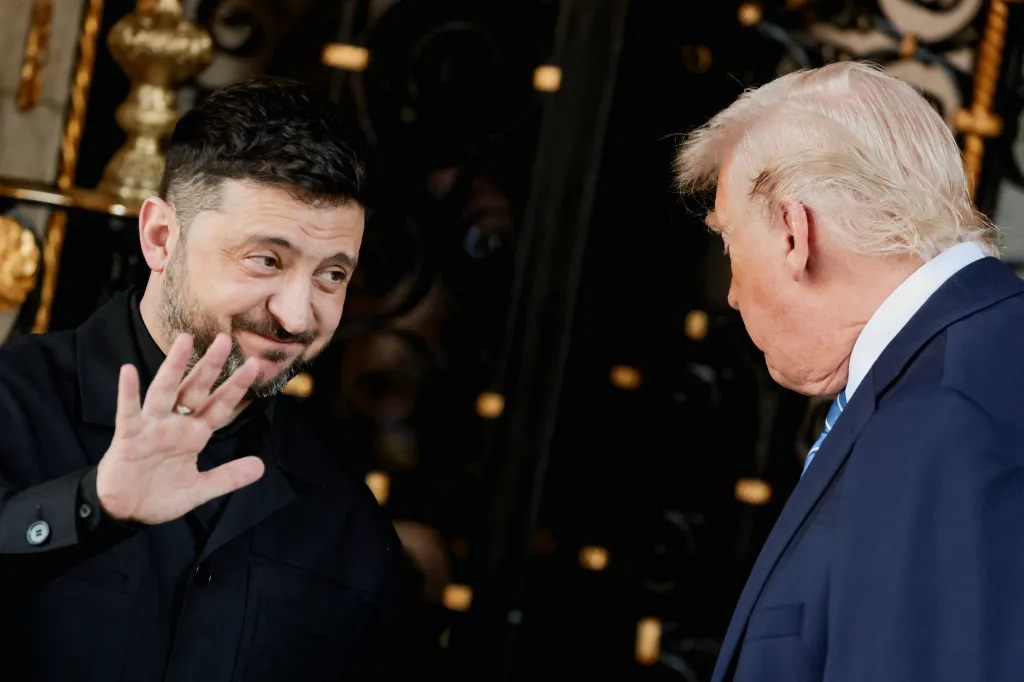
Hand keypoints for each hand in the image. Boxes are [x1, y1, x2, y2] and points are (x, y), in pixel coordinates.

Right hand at [96, 332, 264, 524]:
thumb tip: (261, 467)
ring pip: (165, 391)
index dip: (236, 386)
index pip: (220, 406)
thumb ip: (228, 476)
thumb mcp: (200, 489)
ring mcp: (152, 428)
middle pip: (196, 389)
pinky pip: (129, 412)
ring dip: (174, 366)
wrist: (126, 512)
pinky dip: (128, 393)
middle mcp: (175, 425)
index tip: (255, 365)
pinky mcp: (129, 437)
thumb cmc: (159, 495)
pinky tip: (129, 371)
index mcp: (194, 435)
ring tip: (184, 341)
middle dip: (210, 366)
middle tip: (226, 339)